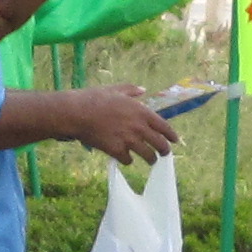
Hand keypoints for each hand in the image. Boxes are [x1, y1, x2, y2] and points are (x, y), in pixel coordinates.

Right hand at [66, 85, 180, 163]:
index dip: (171, 136)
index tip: (175, 141)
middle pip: (159, 144)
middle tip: (164, 154)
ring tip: (150, 161)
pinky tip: (126, 158)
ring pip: (148, 155)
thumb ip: (131, 90)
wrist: (77, 113)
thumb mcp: (115, 89)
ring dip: (150, 159)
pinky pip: (128, 160)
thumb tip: (143, 90)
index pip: (164, 127)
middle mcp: (139, 127)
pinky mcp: (116, 150)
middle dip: (164, 151)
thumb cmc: (94, 98)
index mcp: (141, 112)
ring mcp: (129, 140)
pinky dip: (128, 160)